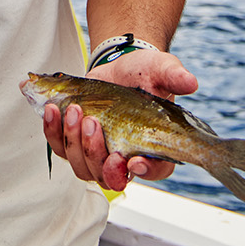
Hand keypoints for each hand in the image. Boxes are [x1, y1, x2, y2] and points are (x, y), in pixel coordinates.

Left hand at [43, 49, 198, 193]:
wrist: (118, 68)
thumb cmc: (144, 74)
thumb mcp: (161, 70)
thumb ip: (174, 76)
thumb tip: (190, 81)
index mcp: (154, 150)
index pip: (154, 171)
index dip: (146, 170)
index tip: (134, 159)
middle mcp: (126, 159)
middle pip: (109, 177)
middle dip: (97, 153)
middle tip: (94, 122)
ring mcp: (97, 155)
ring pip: (82, 167)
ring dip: (74, 142)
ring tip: (76, 111)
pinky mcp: (75, 142)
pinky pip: (60, 148)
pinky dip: (54, 132)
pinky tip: (53, 110)